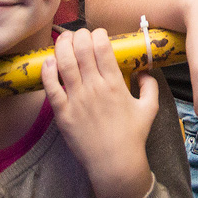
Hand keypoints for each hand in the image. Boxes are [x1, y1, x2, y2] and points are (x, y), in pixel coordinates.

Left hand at [42, 29, 154, 197]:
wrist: (114, 164)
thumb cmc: (133, 136)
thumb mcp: (150, 108)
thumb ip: (150, 86)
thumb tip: (144, 72)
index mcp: (115, 84)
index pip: (102, 48)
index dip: (98, 34)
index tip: (98, 34)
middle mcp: (94, 88)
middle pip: (82, 50)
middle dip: (79, 35)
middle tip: (79, 34)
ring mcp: (76, 100)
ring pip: (64, 63)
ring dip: (62, 46)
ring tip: (63, 39)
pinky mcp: (62, 113)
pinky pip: (51, 87)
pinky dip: (48, 71)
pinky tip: (48, 61)